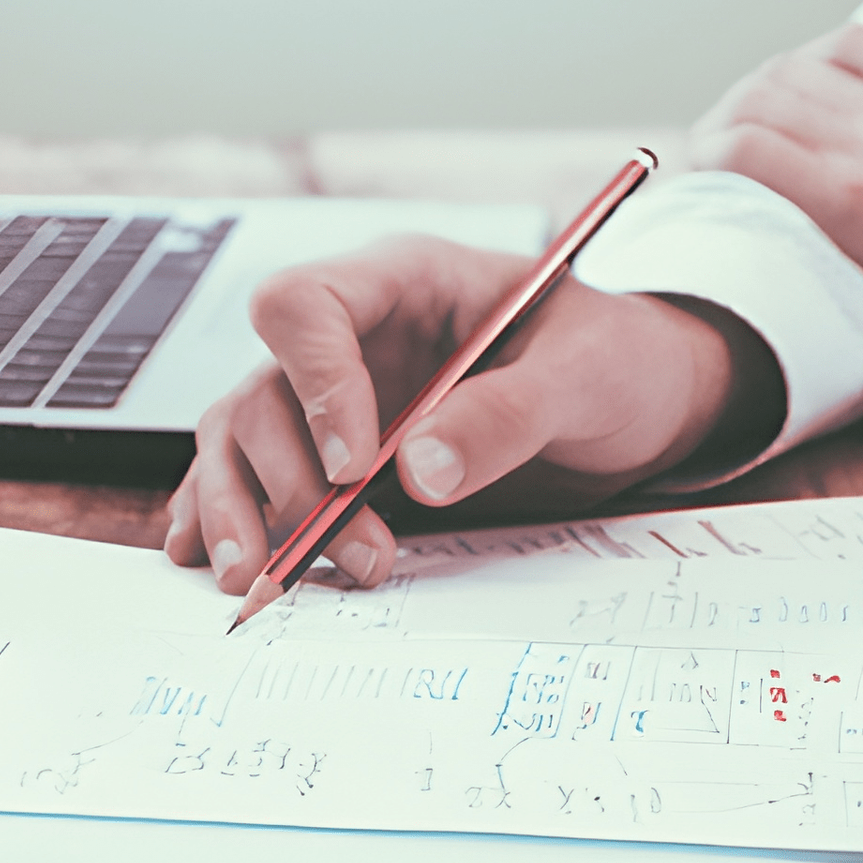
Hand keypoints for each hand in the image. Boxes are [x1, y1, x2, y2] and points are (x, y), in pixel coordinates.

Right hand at [165, 235, 746, 594]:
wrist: (641, 401)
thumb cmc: (615, 360)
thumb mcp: (584, 375)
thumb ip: (506, 414)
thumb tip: (419, 472)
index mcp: (405, 280)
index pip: (305, 305)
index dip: (314, 384)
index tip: (354, 467)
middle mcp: (354, 335)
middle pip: (262, 388)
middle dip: (289, 479)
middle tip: (355, 551)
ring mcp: (336, 395)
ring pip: (241, 437)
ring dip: (242, 510)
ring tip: (259, 581)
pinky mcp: (336, 453)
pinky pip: (255, 476)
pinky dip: (230, 517)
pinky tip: (222, 561)